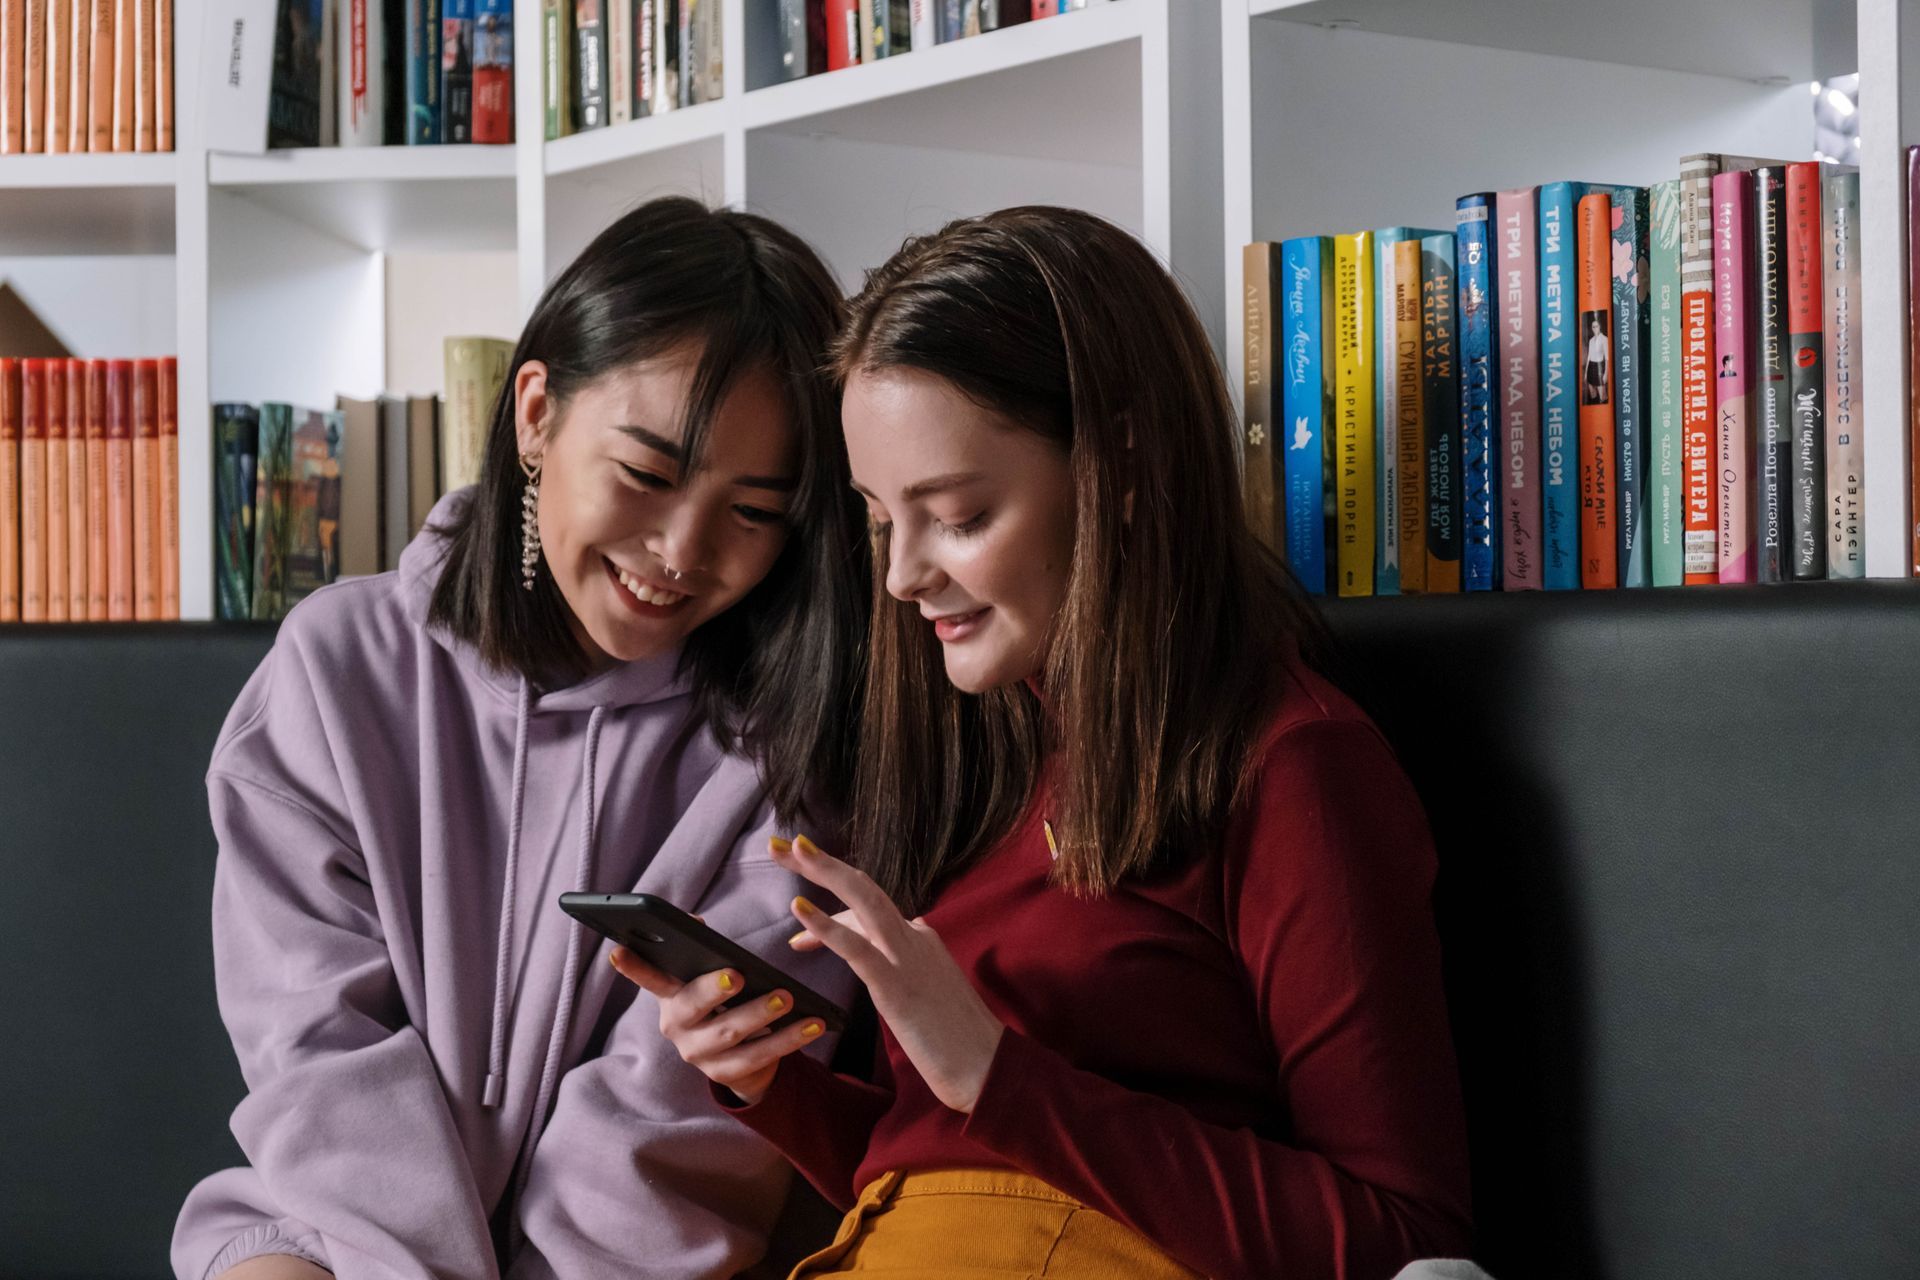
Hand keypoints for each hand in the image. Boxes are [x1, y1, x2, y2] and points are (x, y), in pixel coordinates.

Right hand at [607, 946, 826, 1106]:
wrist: (739, 1059)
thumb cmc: (723, 1002)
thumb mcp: (710, 978)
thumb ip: (702, 951)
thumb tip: (694, 920)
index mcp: (670, 996)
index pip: (649, 978)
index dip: (633, 967)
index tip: (618, 950)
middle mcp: (677, 1026)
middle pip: (693, 1008)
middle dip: (714, 991)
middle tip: (738, 976)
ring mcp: (698, 1054)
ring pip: (730, 1034)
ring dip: (760, 1015)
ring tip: (787, 998)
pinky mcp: (725, 1075)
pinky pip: (760, 1056)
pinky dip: (790, 1039)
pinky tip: (813, 1024)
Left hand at [773, 834, 1005, 1113]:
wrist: (986, 1068)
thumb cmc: (956, 1040)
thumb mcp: (925, 994)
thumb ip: (901, 971)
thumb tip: (874, 965)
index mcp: (921, 939)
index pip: (868, 911)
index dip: (830, 910)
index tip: (798, 911)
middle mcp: (915, 937)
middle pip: (863, 888)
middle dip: (822, 864)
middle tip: (782, 844)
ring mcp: (907, 958)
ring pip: (863, 901)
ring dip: (824, 871)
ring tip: (789, 849)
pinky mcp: (897, 985)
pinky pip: (856, 948)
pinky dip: (826, 925)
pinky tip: (799, 908)